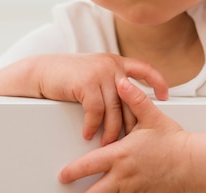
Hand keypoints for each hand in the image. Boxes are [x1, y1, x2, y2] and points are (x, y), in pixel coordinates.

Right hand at [30, 54, 168, 145]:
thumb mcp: (94, 72)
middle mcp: (111, 65)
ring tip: (107, 144)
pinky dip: (92, 126)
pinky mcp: (87, 83)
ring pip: (114, 110)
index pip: (144, 68)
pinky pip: (96, 112)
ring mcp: (100, 72)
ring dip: (111, 131)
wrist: (41, 71)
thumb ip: (111, 81)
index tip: (165, 97)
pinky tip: (89, 134)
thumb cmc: (67, 76)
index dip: (158, 81)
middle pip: (130, 99)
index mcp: (116, 61)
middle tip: (130, 141)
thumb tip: (127, 103)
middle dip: (131, 123)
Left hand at [59, 78, 188, 192]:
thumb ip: (135, 98)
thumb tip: (121, 83)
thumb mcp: (153, 117)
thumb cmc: (173, 142)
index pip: (90, 165)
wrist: (193, 164)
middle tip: (67, 192)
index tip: (62, 174)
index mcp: (121, 155)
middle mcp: (124, 175)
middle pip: (95, 192)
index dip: (73, 171)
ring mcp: (133, 188)